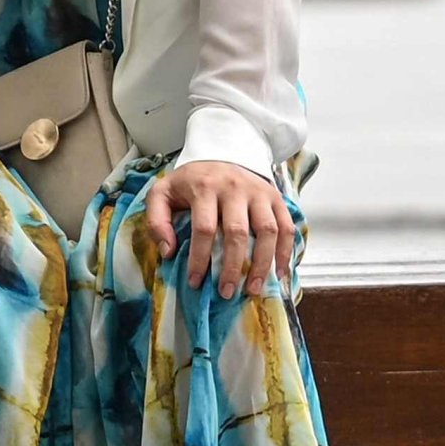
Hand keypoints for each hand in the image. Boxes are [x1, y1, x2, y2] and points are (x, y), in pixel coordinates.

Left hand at [152, 160, 292, 297]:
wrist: (222, 153)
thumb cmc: (191, 182)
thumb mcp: (163, 192)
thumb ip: (157, 220)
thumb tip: (168, 252)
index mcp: (205, 187)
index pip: (204, 228)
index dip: (200, 258)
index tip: (195, 282)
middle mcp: (234, 188)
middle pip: (237, 232)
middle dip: (232, 267)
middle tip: (226, 292)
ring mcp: (259, 192)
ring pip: (267, 230)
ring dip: (262, 263)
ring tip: (253, 289)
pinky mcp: (276, 197)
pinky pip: (287, 227)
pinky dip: (286, 252)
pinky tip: (279, 273)